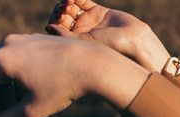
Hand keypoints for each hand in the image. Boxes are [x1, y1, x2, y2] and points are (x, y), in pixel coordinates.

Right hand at [0, 34, 148, 116]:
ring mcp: (19, 39)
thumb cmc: (62, 88)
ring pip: (2, 70)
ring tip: (18, 111)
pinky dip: (16, 79)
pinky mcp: (32, 39)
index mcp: (0, 61)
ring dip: (5, 92)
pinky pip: (16, 61)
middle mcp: (5, 45)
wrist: (92, 65)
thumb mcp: (31, 110)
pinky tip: (29, 95)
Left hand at [44, 0, 171, 75]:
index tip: (60, 18)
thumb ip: (64, 35)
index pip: (57, 30)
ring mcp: (89, 22)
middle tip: (65, 10)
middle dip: (60, 11)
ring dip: (66, 2)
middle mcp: (80, 33)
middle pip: (62, 18)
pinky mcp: (98, 12)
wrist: (134, 41)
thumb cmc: (110, 48)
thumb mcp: (84, 43)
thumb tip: (46, 27)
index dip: (55, 21)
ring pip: (70, 8)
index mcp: (75, 44)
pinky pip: (82, 1)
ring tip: (70, 2)